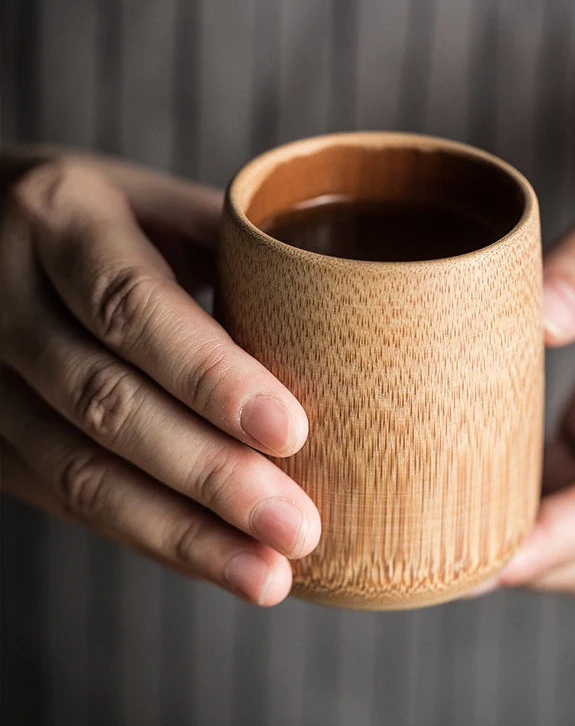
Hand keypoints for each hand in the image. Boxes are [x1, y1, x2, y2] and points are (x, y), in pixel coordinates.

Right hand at [0, 152, 319, 605]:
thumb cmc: (109, 215)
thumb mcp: (162, 204)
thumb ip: (236, 253)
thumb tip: (338, 329)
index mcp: (60, 217)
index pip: (134, 307)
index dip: (211, 376)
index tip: (290, 433)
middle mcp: (2, 297)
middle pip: (105, 403)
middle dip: (209, 475)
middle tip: (296, 526)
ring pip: (78, 470)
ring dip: (181, 533)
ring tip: (267, 572)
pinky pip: (63, 497)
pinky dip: (145, 535)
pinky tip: (211, 559)